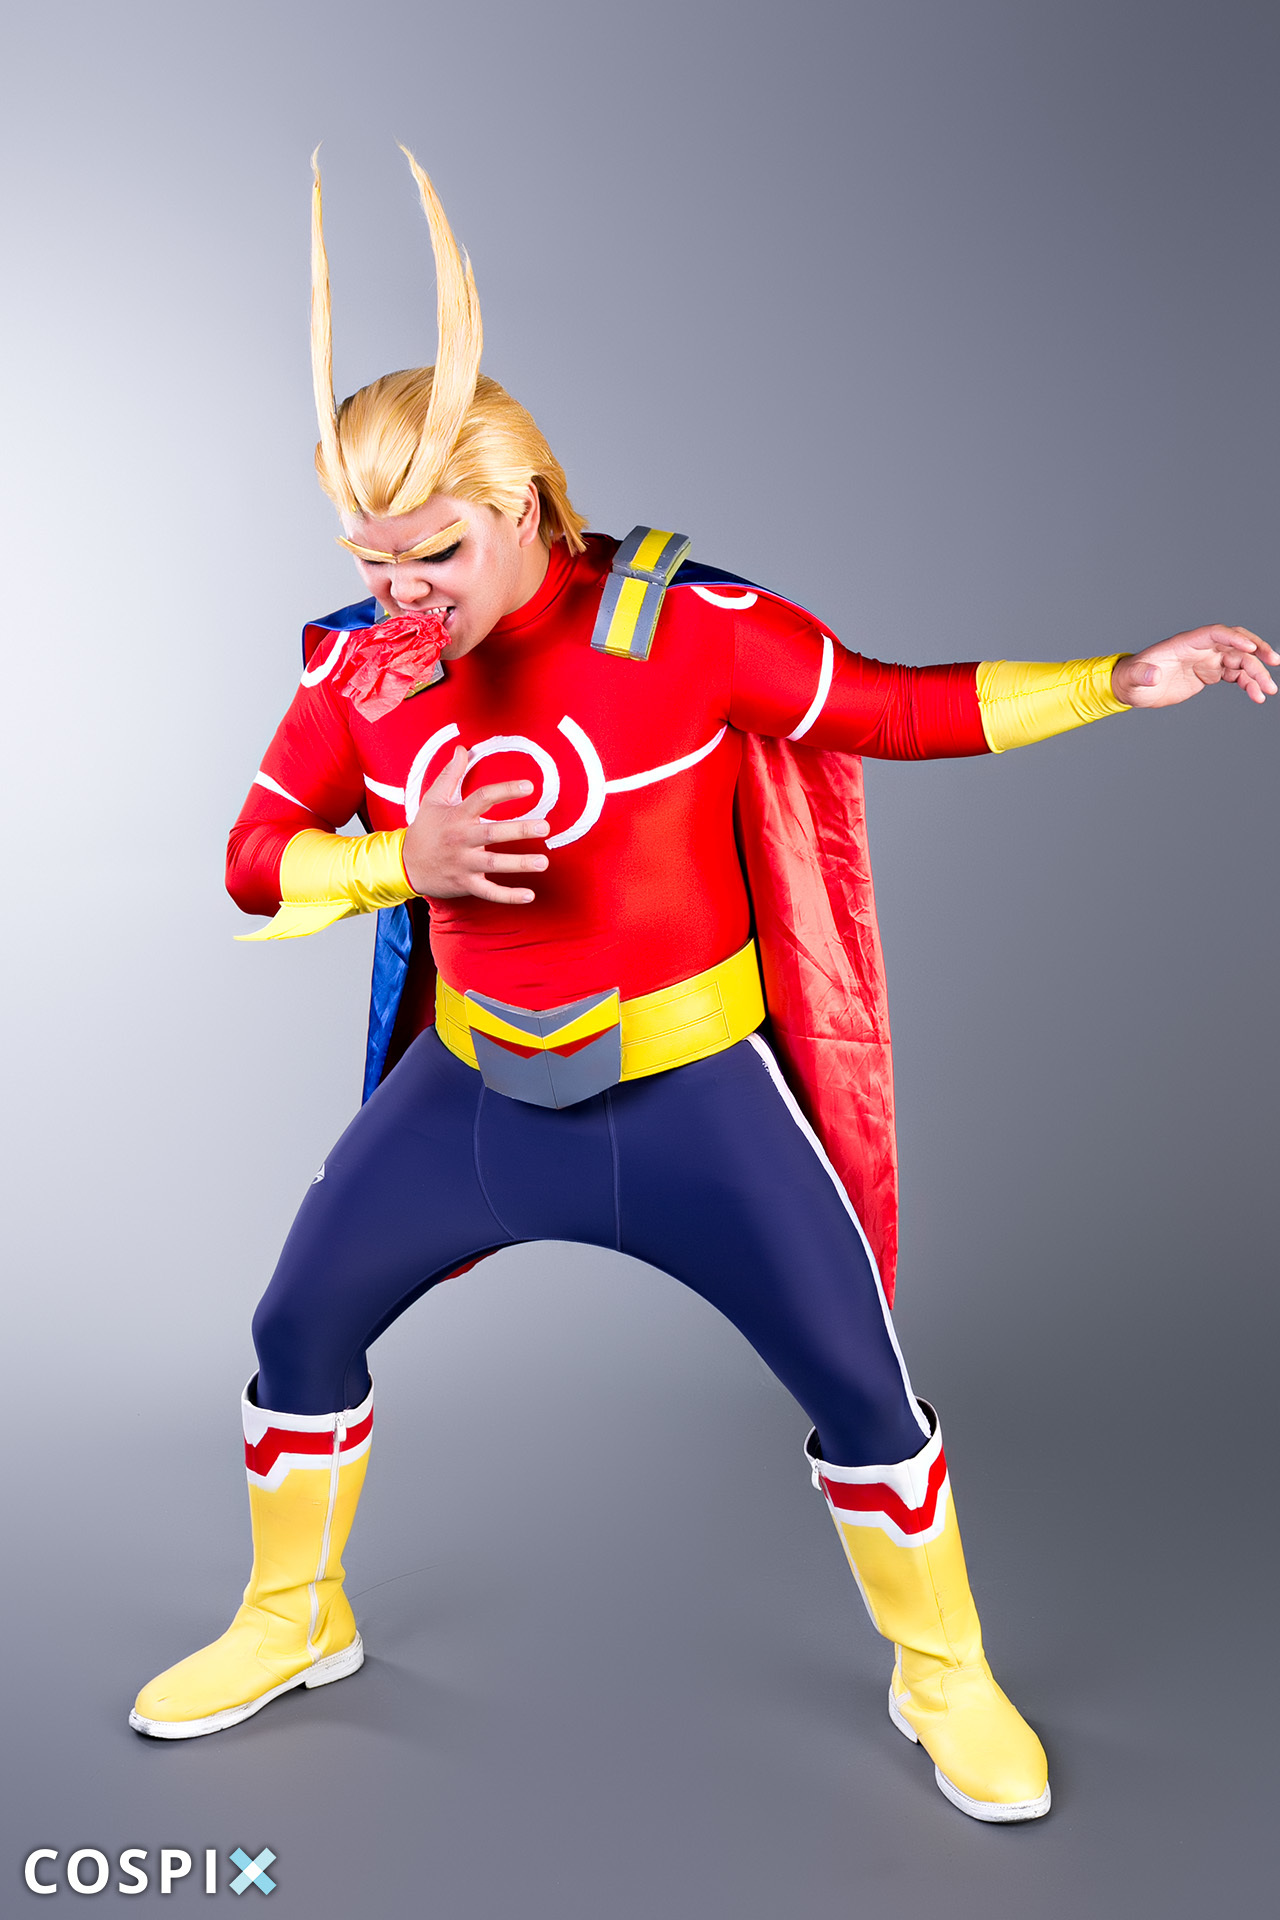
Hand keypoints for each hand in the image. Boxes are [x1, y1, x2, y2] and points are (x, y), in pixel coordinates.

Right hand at [402, 746, 549, 903]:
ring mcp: (463, 863)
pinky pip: (489, 892)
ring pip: (494, 864)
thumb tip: (463, 748)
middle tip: (545, 826)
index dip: (505, 791)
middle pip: (493, 833)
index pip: (483, 798)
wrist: (405, 865)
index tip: (529, 787)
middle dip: (519, 830)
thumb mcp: (433, 799)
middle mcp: (461, 839)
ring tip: (543, 862)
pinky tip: (529, 895)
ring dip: (519, 864)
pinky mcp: (465, 884)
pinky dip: (508, 896)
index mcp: (457, 816)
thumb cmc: (424, 829)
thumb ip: (450, 774)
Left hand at [1112, 626, 1278, 707]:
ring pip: (1240, 661)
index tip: (1249, 648)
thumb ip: (1143, 674)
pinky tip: (1257, 695)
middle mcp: (1200, 648)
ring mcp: (1208, 659)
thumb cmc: (1132, 679)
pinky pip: (1236, 675)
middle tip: (1273, 664)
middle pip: (1235, 644)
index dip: (1232, 638)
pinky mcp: (1211, 673)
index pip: (1214, 633)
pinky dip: (1248, 684)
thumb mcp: (1134, 679)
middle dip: (1256, 651)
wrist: (1134, 687)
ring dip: (1256, 674)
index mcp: (1184, 643)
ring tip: (1269, 691)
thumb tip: (1152, 675)